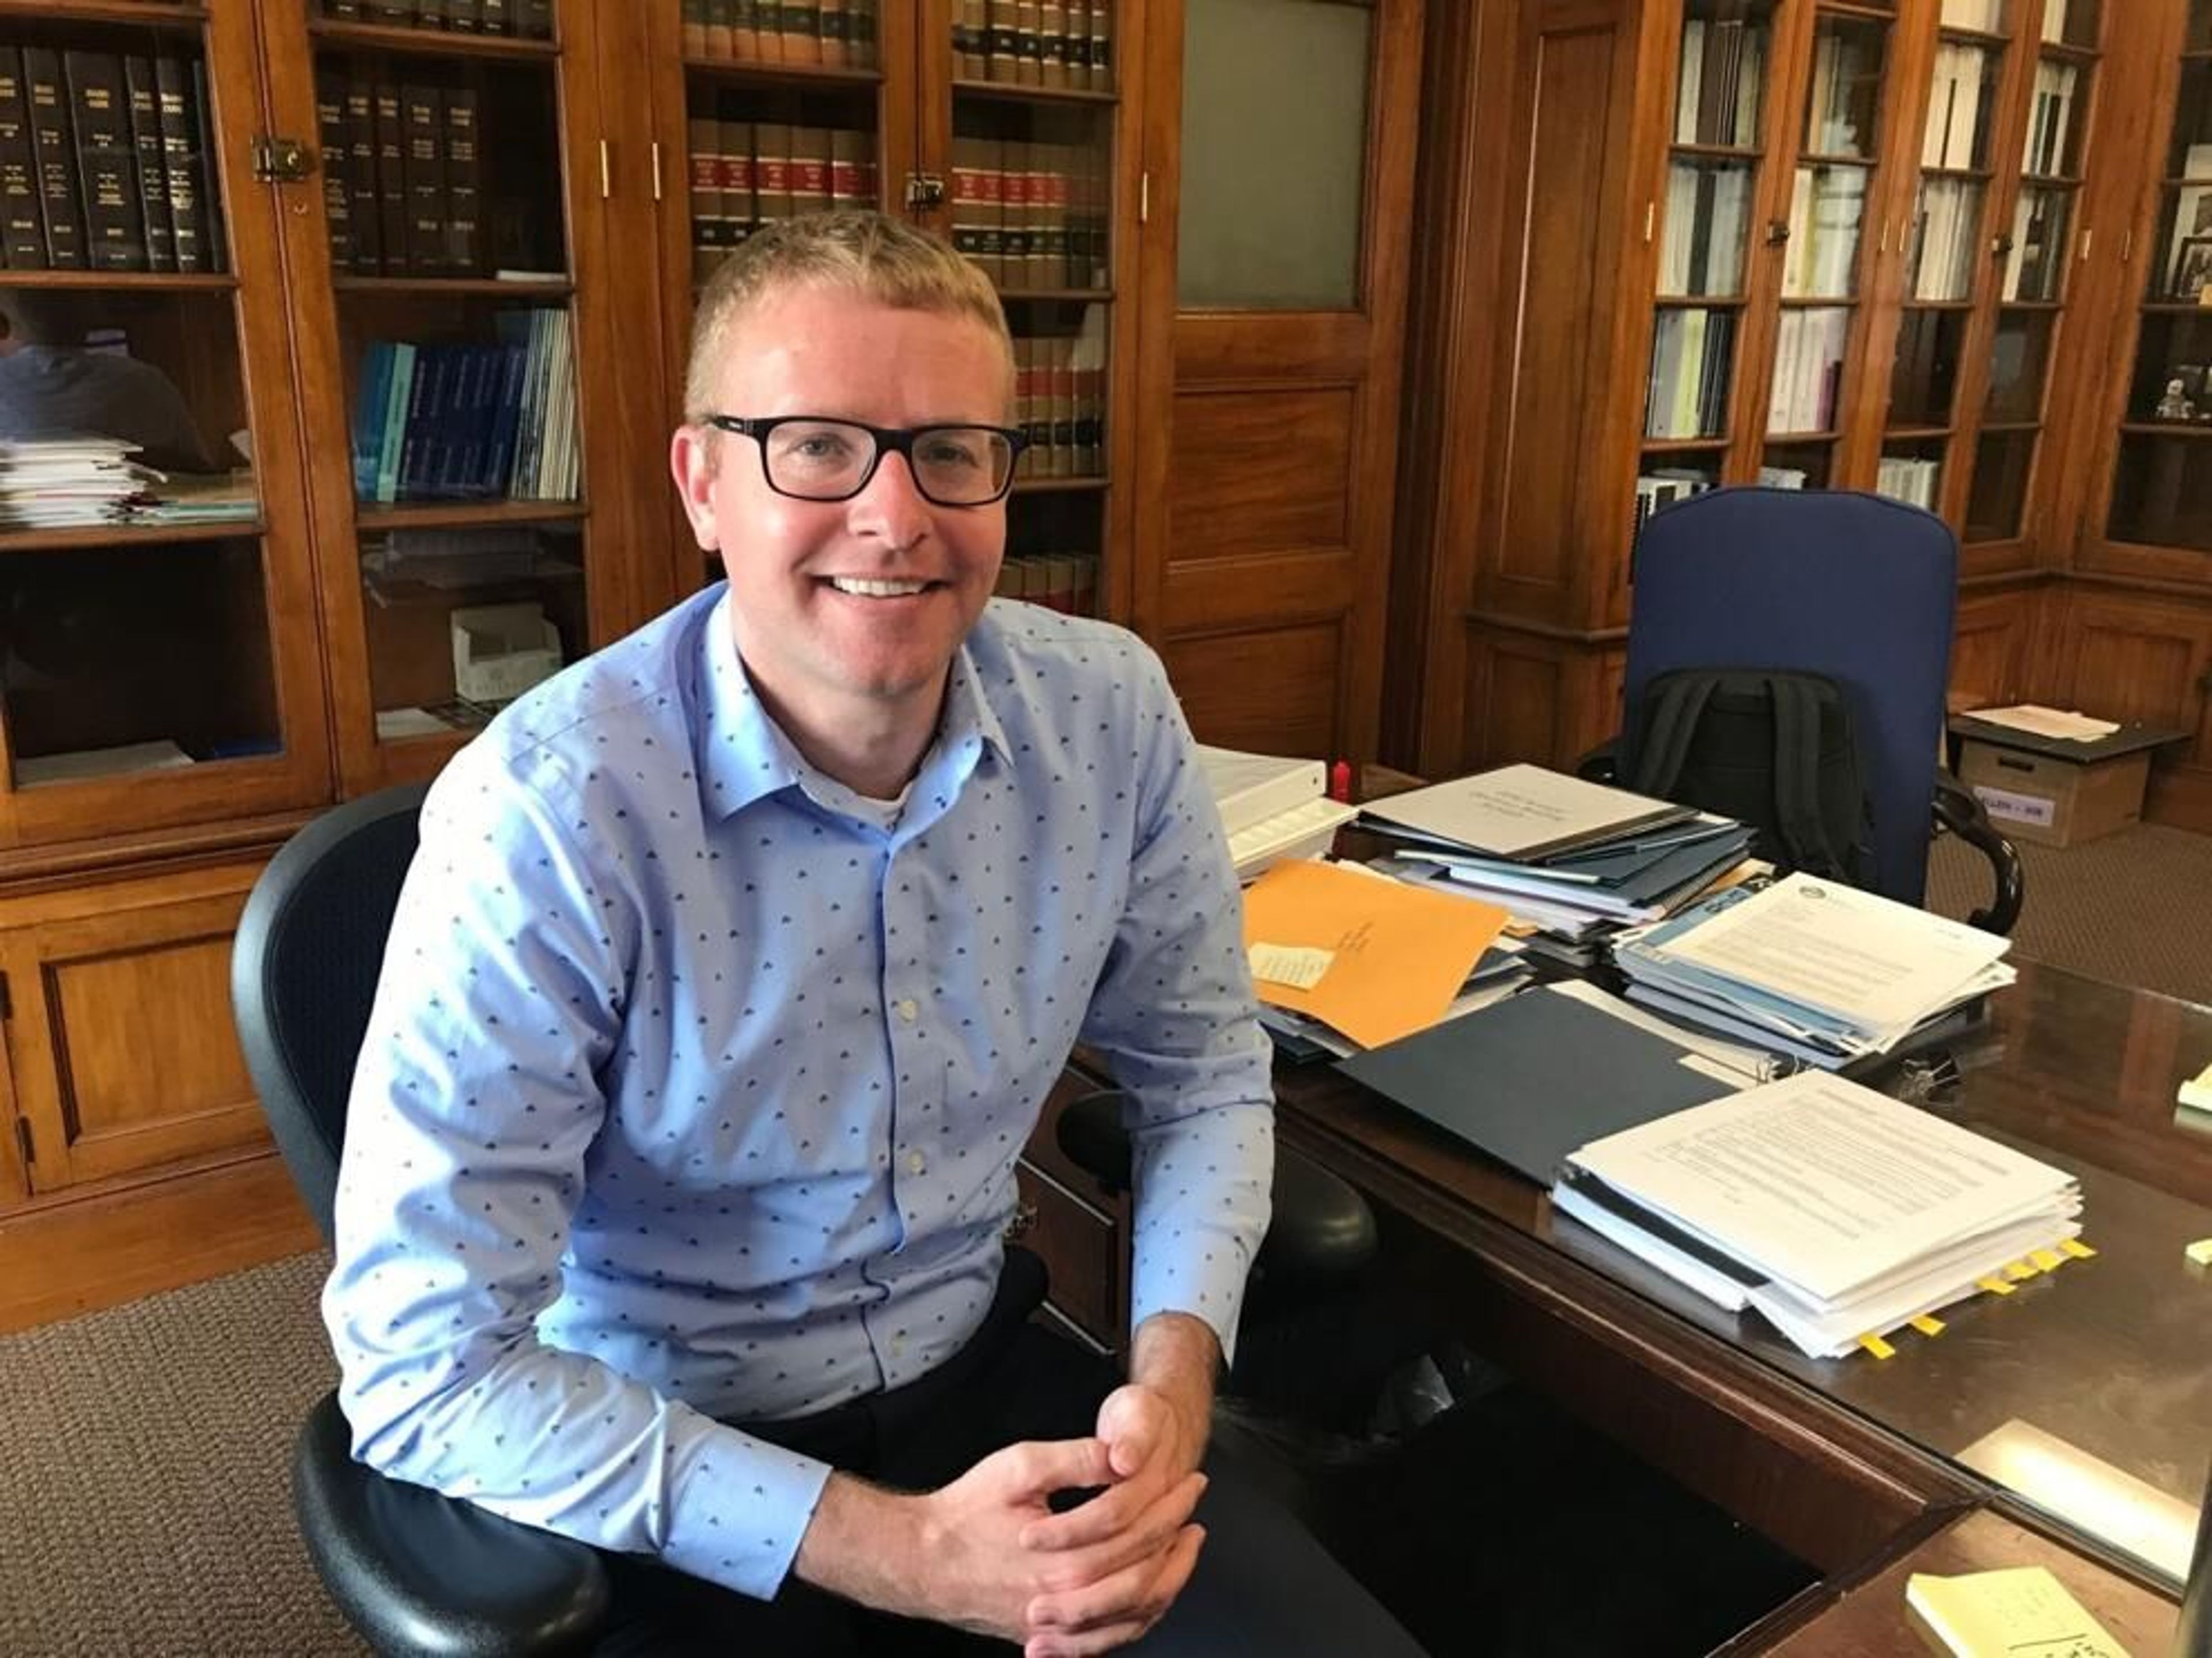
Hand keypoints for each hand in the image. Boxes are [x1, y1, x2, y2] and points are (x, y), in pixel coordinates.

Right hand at [794, 1437, 1205, 1653]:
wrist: (920, 1559)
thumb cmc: (964, 1512)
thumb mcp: (1020, 1467)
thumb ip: (1076, 1460)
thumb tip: (1124, 1455)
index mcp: (1065, 1559)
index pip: (1140, 1533)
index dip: (1172, 1504)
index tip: (1188, 1481)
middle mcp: (1067, 1601)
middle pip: (1146, 1576)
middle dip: (1177, 1536)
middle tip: (1193, 1507)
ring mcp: (1058, 1627)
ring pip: (1134, 1617)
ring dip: (1168, 1580)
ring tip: (1184, 1549)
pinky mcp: (1046, 1637)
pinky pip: (1106, 1641)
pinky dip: (1137, 1619)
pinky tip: (1150, 1595)